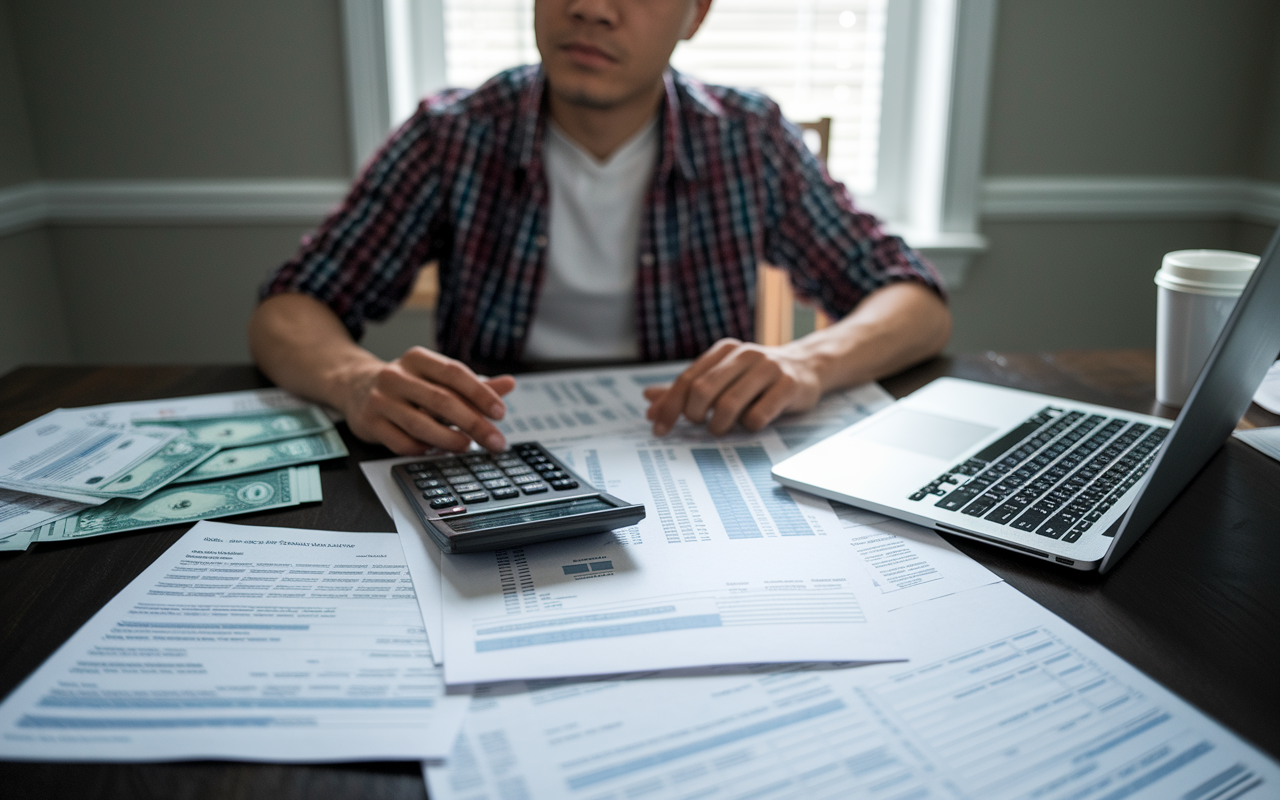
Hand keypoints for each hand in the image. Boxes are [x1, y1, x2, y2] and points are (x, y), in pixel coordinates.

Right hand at [339, 346, 515, 454]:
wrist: (354, 387)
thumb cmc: (408, 384)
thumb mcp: (437, 378)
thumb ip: (473, 384)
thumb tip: (509, 384)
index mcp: (417, 359)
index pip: (454, 373)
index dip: (480, 393)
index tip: (500, 413)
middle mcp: (396, 376)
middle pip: (442, 401)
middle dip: (474, 423)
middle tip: (495, 441)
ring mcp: (380, 400)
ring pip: (421, 425)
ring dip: (449, 439)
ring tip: (467, 446)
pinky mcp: (369, 424)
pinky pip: (401, 443)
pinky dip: (423, 449)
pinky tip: (436, 450)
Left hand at [644, 339, 822, 435]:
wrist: (807, 366)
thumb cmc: (756, 378)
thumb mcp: (722, 377)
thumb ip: (686, 389)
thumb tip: (648, 400)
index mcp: (723, 351)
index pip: (687, 380)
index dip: (669, 407)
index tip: (659, 429)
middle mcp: (744, 354)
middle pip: (703, 390)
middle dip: (694, 415)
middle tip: (699, 426)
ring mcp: (768, 368)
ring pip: (729, 404)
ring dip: (719, 425)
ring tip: (722, 429)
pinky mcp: (789, 385)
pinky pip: (759, 415)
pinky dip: (749, 427)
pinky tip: (752, 423)